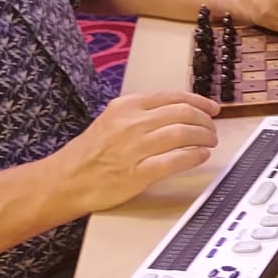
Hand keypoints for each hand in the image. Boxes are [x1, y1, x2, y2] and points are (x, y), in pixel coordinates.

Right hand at [49, 91, 219, 214]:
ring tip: (210, 142)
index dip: (199, 101)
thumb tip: (177, 112)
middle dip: (205, 120)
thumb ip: (140, 114)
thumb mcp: (111, 120)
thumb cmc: (89, 154)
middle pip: (183, 113)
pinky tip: (201, 155)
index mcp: (126, 106)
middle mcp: (131, 123)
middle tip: (212, 128)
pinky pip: (176, 160)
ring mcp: (135, 148)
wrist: (65, 181)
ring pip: (183, 133)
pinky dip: (194, 155)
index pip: (173, 97)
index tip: (212, 108)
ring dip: (204, 137)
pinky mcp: (138, 173)